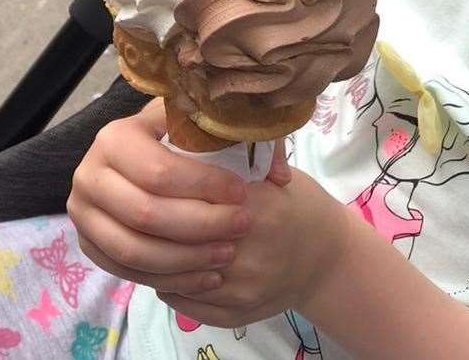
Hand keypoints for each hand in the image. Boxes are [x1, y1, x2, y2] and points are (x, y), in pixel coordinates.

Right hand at [66, 98, 290, 297]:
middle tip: (241, 226)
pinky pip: (127, 272)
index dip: (204, 186)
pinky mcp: (88, 244)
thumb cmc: (182, 136)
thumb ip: (246, 137)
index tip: (241, 193)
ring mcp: (83, 214)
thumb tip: (278, 177)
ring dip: (186, 259)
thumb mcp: (208, 123)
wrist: (140, 156)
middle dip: (201, 225)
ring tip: (227, 254)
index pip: (160, 171)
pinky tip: (207, 277)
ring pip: (135, 250)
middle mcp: (89, 175)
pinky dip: (170, 279)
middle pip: (146, 214)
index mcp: (115, 137)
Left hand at [155, 162, 352, 327]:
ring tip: (148, 241)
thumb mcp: (271, 175)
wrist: (328, 256)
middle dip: (156, 229)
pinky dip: (169, 286)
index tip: (154, 181)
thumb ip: (231, 169)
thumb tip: (178, 155)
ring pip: (176, 276)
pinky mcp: (236, 313)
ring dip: (156, 260)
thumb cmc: (298, 205)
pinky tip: (167, 269)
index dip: (168, 192)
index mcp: (256, 207)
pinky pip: (185, 303)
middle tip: (140, 212)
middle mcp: (248, 250)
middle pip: (180, 241)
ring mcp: (242, 287)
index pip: (193, 200)